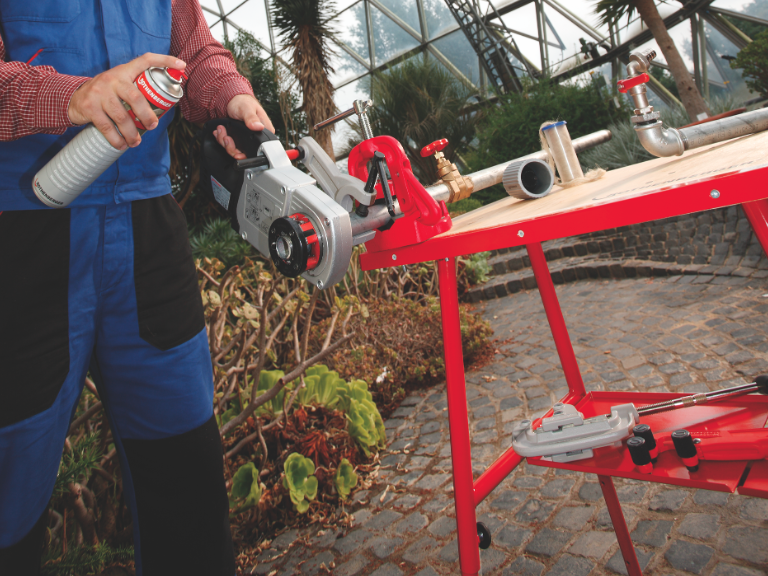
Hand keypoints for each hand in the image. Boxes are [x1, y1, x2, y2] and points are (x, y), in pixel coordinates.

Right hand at [68, 53, 185, 149]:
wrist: (74, 98)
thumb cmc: (105, 94)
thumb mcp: (119, 84)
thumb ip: (136, 89)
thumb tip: (164, 106)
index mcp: (123, 72)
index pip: (145, 60)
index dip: (164, 60)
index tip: (181, 65)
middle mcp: (111, 79)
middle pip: (135, 97)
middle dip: (147, 115)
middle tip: (152, 126)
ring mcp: (99, 93)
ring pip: (121, 116)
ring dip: (132, 133)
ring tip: (136, 142)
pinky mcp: (90, 107)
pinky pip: (107, 127)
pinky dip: (117, 139)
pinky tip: (122, 144)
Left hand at [213, 94, 274, 159]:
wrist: (232, 100)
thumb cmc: (242, 102)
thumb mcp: (247, 108)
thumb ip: (252, 118)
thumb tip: (259, 127)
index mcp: (264, 131)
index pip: (258, 149)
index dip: (245, 152)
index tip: (235, 147)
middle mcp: (256, 137)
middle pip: (245, 153)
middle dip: (231, 147)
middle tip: (226, 137)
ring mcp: (247, 139)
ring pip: (235, 150)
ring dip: (224, 141)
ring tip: (221, 130)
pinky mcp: (238, 139)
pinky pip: (229, 145)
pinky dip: (222, 139)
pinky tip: (220, 132)